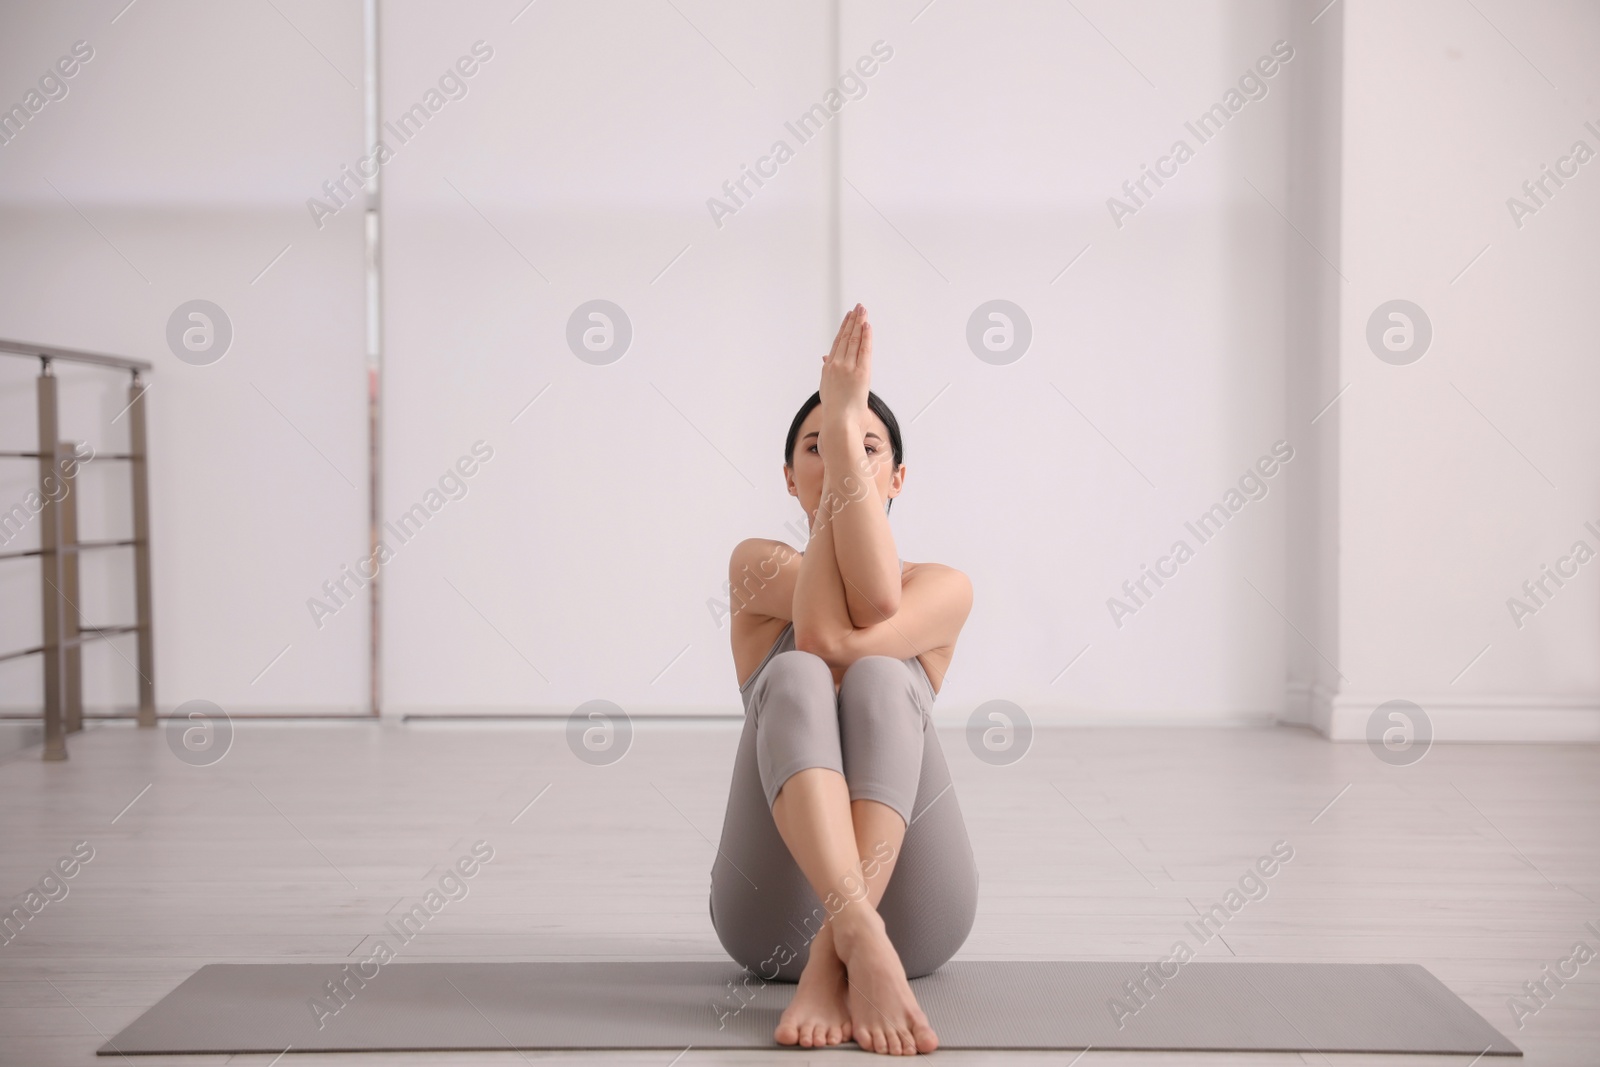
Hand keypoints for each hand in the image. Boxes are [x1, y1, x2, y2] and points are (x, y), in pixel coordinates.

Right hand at [819, 304, 871, 420]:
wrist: (838, 422)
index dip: (843, 328)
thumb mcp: (827, 387)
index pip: (837, 343)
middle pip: (845, 337)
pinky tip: (867, 325)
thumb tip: (825, 357)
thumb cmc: (835, 410)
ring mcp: (847, 367)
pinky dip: (865, 336)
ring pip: (853, 340)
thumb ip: (828, 370)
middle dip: (852, 321)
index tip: (848, 317)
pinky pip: (863, 349)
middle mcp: (836, 365)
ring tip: (863, 310)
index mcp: (828, 369)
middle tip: (858, 307)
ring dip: (859, 323)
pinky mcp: (860, 372)